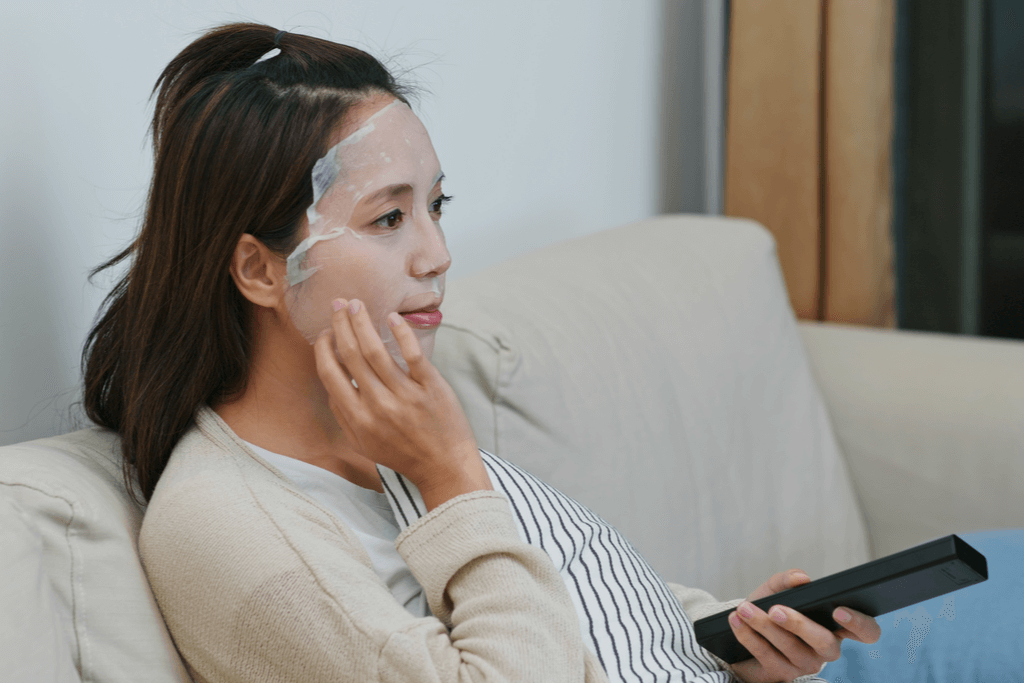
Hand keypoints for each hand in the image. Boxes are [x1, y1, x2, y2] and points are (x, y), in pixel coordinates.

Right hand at [313, 298, 490, 509]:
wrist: (444, 466)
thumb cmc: (402, 453)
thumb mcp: (363, 443)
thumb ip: (343, 415)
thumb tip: (330, 384)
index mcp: (358, 419)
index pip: (331, 374)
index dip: (324, 349)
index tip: (325, 333)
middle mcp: (379, 405)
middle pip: (352, 355)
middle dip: (341, 325)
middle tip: (338, 305)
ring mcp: (406, 395)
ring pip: (376, 351)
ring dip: (362, 323)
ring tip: (356, 305)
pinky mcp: (431, 387)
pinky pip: (413, 354)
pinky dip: (401, 333)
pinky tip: (391, 318)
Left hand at [728, 569, 880, 682]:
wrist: (741, 632)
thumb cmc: (769, 608)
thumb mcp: (776, 590)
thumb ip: (788, 580)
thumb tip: (801, 578)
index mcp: (835, 626)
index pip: (865, 632)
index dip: (860, 624)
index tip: (839, 609)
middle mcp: (825, 649)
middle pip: (825, 643)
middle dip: (799, 624)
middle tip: (775, 609)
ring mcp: (805, 665)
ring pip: (791, 648)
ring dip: (764, 626)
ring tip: (745, 609)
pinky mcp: (782, 675)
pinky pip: (767, 656)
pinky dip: (748, 636)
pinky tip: (737, 621)